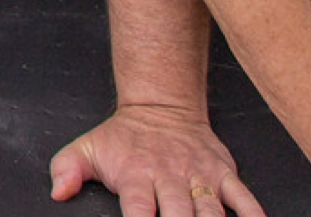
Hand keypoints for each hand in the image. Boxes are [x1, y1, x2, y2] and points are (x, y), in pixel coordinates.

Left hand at [49, 105, 264, 216]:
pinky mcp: (222, 172)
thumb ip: (67, 170)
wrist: (160, 105)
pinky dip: (252, 213)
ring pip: (210, 211)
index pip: (139, 210)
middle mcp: (169, 177)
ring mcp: (199, 176)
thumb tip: (57, 192)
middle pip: (179, 215)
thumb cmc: (123, 137)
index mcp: (136, 176)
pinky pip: (243, 196)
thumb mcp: (86, 148)